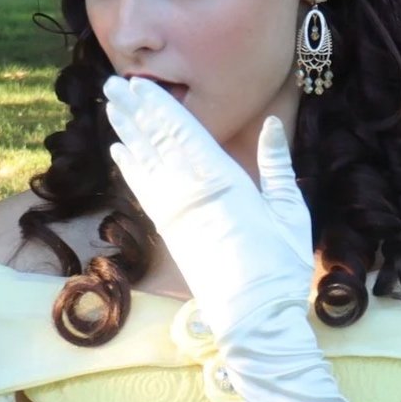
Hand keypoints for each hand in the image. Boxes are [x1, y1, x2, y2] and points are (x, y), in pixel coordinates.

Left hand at [103, 75, 313, 350]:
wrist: (255, 317)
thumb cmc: (282, 266)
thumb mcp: (289, 210)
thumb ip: (277, 165)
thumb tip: (273, 124)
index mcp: (225, 180)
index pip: (184, 132)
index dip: (159, 106)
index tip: (139, 84)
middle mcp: (192, 191)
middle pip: (157, 141)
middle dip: (135, 111)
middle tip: (113, 85)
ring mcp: (176, 214)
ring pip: (146, 162)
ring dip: (127, 132)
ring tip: (111, 106)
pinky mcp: (169, 234)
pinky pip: (145, 191)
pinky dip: (131, 168)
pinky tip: (119, 151)